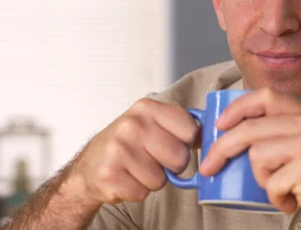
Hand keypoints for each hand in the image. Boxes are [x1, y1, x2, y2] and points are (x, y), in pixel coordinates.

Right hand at [63, 98, 198, 204]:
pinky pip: (142, 193)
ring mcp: (118, 149)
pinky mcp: (109, 174)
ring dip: (152, 180)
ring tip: (136, 168)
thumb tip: (210, 134)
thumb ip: (180, 125)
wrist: (90, 165)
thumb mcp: (151, 124)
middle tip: (152, 159)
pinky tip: (126, 178)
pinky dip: (137, 191)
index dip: (186, 143)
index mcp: (147, 108)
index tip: (173, 143)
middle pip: (179, 158)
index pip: (190, 129)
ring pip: (161, 179)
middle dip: (170, 166)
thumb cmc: (126, 144)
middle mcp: (132, 125)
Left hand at [199, 88, 300, 229]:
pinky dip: (275, 198)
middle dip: (222, 149)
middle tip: (208, 167)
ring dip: (262, 180)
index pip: (264, 96)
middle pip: (250, 128)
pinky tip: (293, 200)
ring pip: (257, 156)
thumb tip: (227, 131)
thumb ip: (277, 132)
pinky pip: (270, 182)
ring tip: (281, 187)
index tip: (218, 125)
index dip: (236, 108)